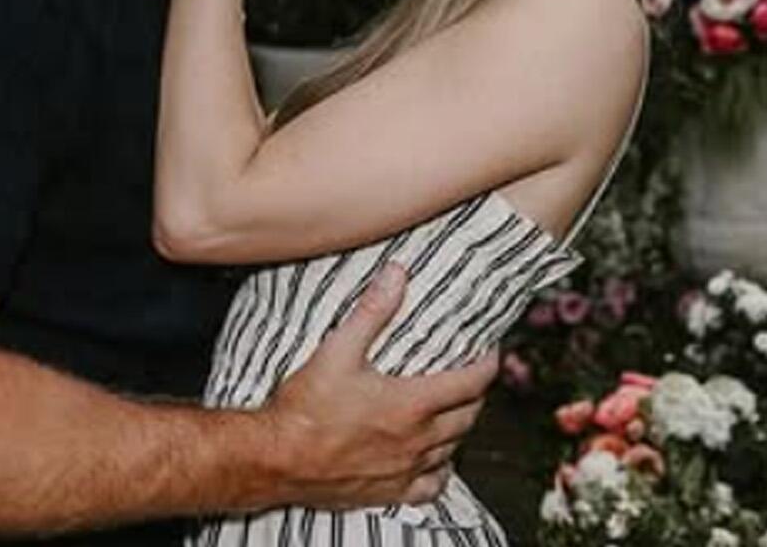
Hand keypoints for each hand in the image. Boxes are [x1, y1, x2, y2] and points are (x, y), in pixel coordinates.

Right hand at [258, 263, 499, 508]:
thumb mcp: (338, 350)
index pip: (471, 383)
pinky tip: (434, 461)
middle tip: (471, 377)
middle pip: (468, 416)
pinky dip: (440, 472)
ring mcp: (405, 469)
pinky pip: (430, 487)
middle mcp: (417, 440)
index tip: (490, 352)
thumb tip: (397, 275)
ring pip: (453, 449)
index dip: (487, 364)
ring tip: (455, 411)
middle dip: (475, 394)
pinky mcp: (389, 492)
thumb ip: (372, 312)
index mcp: (412, 404)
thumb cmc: (305, 408)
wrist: (276, 459)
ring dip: (460, 428)